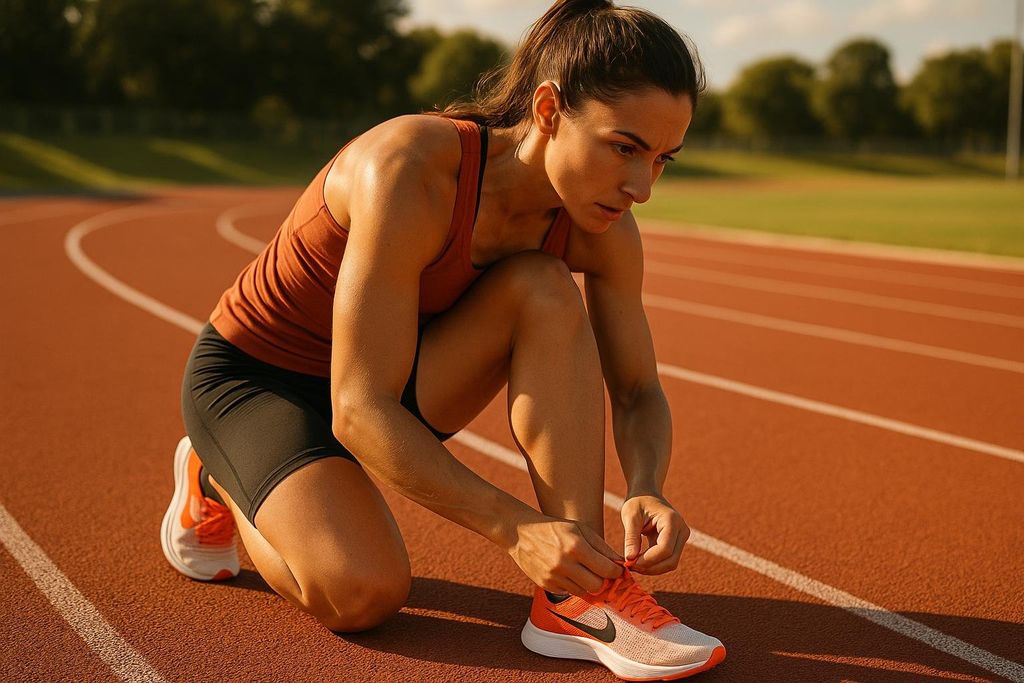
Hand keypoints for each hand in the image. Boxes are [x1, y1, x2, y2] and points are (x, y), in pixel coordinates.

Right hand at [507, 513, 623, 595]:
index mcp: (576, 547)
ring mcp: (554, 577)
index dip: (616, 571)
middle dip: (604, 580)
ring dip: (588, 583)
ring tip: (584, 570)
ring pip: (584, 592)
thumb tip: (621, 563)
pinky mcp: (546, 585)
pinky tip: (568, 572)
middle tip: (603, 572)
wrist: (520, 533)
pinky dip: (573, 585)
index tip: (617, 569)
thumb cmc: (554, 528)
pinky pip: (568, 592)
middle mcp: (565, 564)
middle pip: (597, 586)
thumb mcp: (580, 529)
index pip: (607, 569)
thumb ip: (602, 547)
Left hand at [621, 494, 688, 574]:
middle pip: (671, 560)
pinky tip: (637, 561)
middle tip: (629, 566)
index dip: (648, 560)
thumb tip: (629, 559)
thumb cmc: (637, 501)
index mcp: (672, 521)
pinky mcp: (676, 544)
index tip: (629, 562)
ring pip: (670, 564)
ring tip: (632, 564)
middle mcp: (681, 530)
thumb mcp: (630, 515)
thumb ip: (631, 537)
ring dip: (652, 569)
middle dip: (650, 567)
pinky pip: (667, 561)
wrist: (646, 494)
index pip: (665, 549)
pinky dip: (653, 565)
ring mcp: (681, 538)